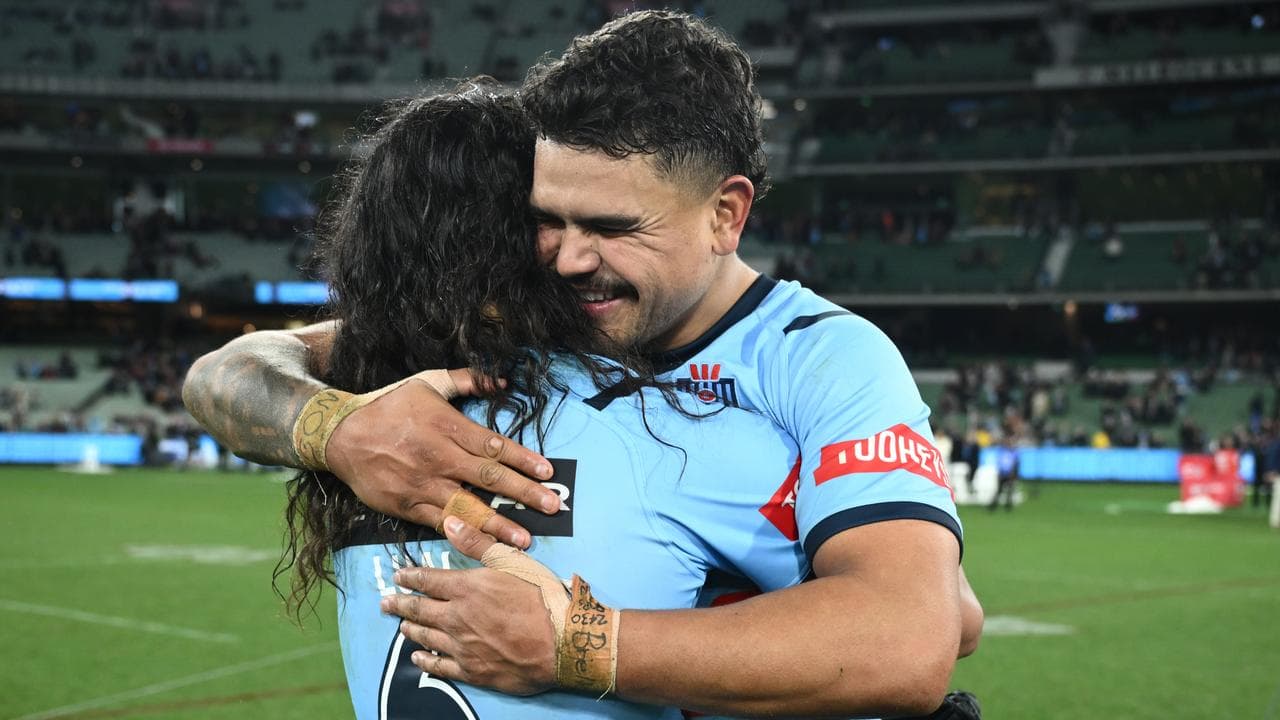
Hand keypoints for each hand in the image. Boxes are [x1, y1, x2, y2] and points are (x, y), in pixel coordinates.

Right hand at [325, 368, 559, 547]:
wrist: (340, 434)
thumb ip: (467, 381)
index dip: (524, 459)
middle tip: (554, 508)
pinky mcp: (407, 505)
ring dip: (498, 525)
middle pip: (489, 478)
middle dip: (524, 494)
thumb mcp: (427, 383)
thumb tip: (503, 379)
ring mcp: (423, 483)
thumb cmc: (388, 405)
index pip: (494, 445)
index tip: (548, 472)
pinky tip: (482, 546)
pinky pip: (440, 522)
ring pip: (468, 507)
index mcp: (447, 426)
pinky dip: (463, 535)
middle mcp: (439, 456)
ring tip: (524, 540)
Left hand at [381, 517, 557, 694]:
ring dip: (410, 629)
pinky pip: (439, 666)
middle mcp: (456, 617)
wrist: (563, 641)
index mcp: (466, 587)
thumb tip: (449, 521)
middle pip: (419, 609)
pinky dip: (425, 660)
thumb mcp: (511, 561)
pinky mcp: (472, 671)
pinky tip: (418, 658)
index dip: (411, 577)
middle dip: (399, 603)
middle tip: (385, 602)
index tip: (398, 576)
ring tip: (401, 625)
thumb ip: (477, 542)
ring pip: (425, 637)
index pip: (428, 580)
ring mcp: (462, 646)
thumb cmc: (541, 597)